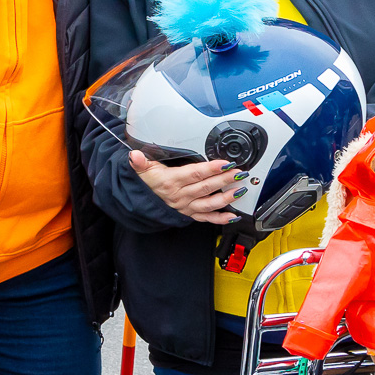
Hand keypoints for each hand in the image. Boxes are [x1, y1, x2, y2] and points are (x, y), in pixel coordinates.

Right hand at [129, 151, 243, 224]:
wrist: (140, 202)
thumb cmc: (146, 183)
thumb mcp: (141, 170)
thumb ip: (139, 162)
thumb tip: (134, 156)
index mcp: (171, 181)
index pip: (194, 174)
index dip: (211, 169)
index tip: (225, 164)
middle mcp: (180, 195)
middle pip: (206, 187)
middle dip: (224, 180)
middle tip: (239, 173)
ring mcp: (186, 206)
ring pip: (209, 203)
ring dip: (226, 198)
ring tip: (240, 191)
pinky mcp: (189, 213)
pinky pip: (206, 218)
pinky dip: (220, 218)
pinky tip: (233, 216)